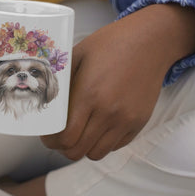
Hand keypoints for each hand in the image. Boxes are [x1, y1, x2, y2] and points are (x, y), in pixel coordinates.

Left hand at [42, 3, 194, 161]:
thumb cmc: (110, 44)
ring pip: (97, 154)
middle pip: (78, 151)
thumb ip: (61, 81)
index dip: (51, 140)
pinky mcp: (139, 122)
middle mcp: (108, 112)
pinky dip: (103, 142)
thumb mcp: (78, 55)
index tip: (47, 134)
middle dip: (63, 147)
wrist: (149, 41)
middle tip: (59, 136)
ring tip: (79, 133)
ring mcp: (126, 120)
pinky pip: (115, 146)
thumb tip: (45, 101)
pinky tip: (97, 125)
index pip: (65, 137)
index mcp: (89, 94)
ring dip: (84, 147)